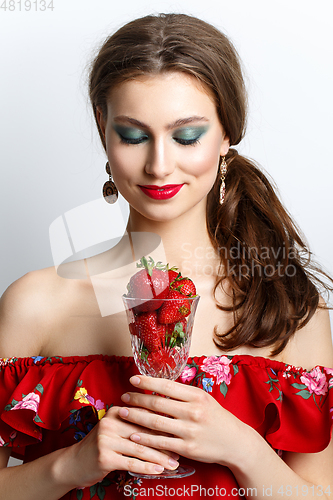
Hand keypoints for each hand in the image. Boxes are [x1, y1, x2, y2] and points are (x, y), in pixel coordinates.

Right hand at [70, 405, 179, 487]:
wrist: (74, 463)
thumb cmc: (102, 445)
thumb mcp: (117, 429)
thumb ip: (135, 424)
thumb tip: (167, 424)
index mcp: (117, 411)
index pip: (145, 417)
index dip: (164, 427)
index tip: (180, 434)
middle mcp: (111, 422)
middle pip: (144, 433)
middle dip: (165, 444)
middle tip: (180, 452)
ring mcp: (106, 439)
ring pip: (140, 448)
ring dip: (159, 458)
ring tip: (173, 464)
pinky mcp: (105, 456)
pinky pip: (131, 462)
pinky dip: (147, 467)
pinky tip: (159, 471)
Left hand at [119, 376, 246, 467]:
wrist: (235, 442)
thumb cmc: (216, 417)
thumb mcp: (204, 399)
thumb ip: (183, 393)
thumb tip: (158, 384)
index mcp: (196, 396)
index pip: (166, 386)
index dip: (147, 382)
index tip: (133, 379)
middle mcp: (193, 412)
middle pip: (157, 404)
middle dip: (136, 399)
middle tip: (123, 397)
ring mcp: (189, 431)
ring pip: (156, 423)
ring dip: (135, 417)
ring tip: (122, 413)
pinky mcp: (187, 448)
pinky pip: (161, 443)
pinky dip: (145, 439)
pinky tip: (134, 435)